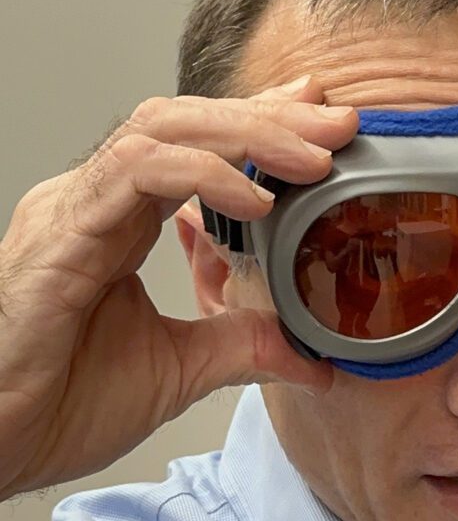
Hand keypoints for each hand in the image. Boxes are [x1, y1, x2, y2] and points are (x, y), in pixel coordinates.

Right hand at [0, 76, 356, 499]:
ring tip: (313, 158)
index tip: (322, 122)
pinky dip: (201, 175)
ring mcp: (75, 211)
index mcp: (121, 223)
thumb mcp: (179, 370)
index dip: (261, 124)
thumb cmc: (57, 405)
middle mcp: (98, 202)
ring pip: (163, 129)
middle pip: (188, 122)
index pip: (197, 147)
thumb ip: (242, 346)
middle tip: (338, 121)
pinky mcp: (61, 236)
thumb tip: (313, 357)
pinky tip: (255, 201)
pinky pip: (135, 174)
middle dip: (270, 116)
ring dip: (247, 134)